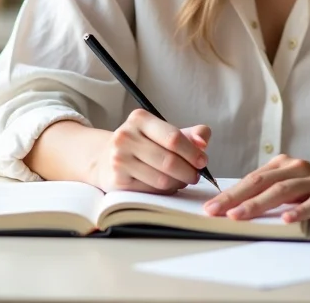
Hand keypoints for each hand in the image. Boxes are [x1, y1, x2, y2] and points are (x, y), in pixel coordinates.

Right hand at [93, 109, 210, 193]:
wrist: (106, 157)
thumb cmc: (144, 143)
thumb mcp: (165, 132)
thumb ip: (191, 134)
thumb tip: (203, 143)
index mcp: (139, 119)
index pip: (173, 138)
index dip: (192, 152)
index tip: (203, 161)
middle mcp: (125, 136)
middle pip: (168, 161)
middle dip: (188, 171)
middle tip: (196, 175)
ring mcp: (119, 159)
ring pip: (161, 179)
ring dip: (178, 182)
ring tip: (183, 180)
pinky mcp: (116, 180)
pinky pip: (151, 190)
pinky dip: (165, 190)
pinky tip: (168, 185)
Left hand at [203, 154, 309, 222]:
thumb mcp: (294, 180)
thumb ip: (272, 187)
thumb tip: (239, 202)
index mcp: (284, 164)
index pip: (252, 179)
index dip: (230, 192)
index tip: (210, 206)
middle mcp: (297, 169)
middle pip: (262, 182)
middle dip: (235, 197)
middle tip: (214, 211)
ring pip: (283, 191)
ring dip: (259, 203)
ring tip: (239, 215)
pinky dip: (299, 211)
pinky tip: (286, 219)